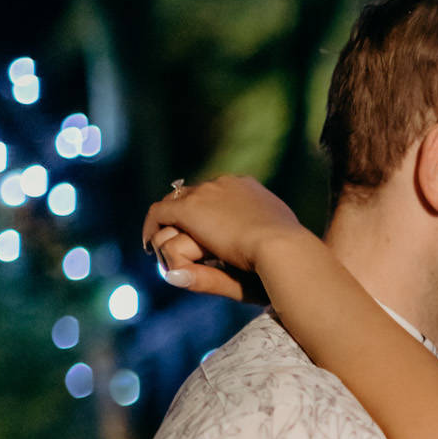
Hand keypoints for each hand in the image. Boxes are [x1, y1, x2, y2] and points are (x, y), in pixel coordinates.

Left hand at [142, 176, 304, 300]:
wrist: (283, 248)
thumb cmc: (288, 254)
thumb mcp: (272, 243)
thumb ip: (260, 237)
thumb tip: (261, 237)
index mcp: (249, 188)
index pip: (217, 193)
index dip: (207, 211)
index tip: (204, 230)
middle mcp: (226, 184)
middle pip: (194, 194)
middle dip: (185, 216)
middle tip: (179, 239)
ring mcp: (207, 194)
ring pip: (176, 205)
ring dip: (170, 226)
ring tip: (164, 249)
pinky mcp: (189, 209)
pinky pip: (159, 213)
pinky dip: (151, 228)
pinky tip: (149, 247)